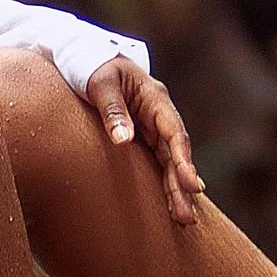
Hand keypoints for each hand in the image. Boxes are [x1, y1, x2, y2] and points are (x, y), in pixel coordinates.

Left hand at [83, 54, 204, 225]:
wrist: (85, 57)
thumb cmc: (92, 67)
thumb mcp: (100, 83)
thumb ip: (112, 110)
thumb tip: (124, 141)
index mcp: (155, 99)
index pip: (174, 133)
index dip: (184, 160)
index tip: (191, 184)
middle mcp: (159, 114)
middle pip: (175, 153)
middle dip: (182, 185)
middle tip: (186, 217)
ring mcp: (152, 126)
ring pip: (168, 161)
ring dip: (176, 189)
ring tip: (183, 219)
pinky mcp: (141, 135)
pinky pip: (157, 161)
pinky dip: (164, 180)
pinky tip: (172, 201)